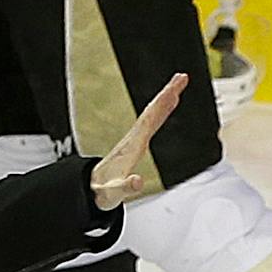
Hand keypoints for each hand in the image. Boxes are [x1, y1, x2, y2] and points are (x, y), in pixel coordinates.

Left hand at [91, 73, 187, 209]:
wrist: (90, 191)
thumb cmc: (101, 192)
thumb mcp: (113, 194)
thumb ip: (125, 188)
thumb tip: (138, 181)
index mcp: (131, 148)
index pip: (149, 121)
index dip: (162, 105)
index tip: (174, 91)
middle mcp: (133, 140)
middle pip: (152, 111)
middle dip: (167, 93)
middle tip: (181, 77)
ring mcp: (133, 141)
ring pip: (152, 114)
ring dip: (165, 99)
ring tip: (178, 85)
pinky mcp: (135, 144)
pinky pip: (151, 123)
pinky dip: (161, 112)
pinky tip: (167, 106)